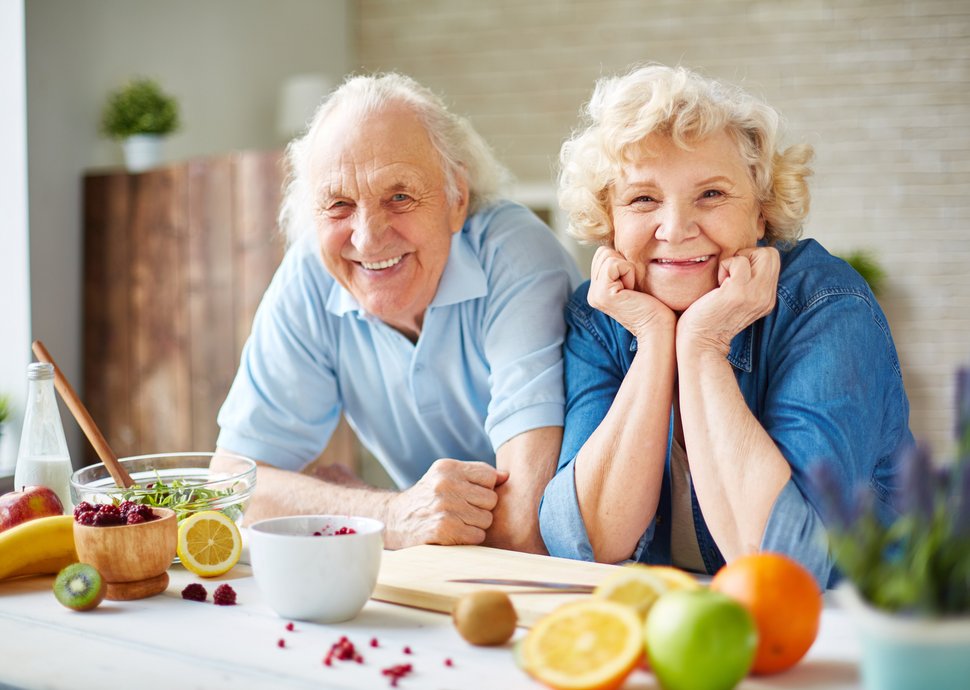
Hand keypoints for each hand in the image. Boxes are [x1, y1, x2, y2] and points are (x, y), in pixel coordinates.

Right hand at [383, 459, 508, 548]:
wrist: (394, 521)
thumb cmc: (427, 499)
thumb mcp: (445, 478)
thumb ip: (475, 474)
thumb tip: (506, 476)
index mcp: (447, 468)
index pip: (489, 476)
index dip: (484, 488)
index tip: (469, 495)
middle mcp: (445, 484)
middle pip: (491, 499)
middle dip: (481, 508)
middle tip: (462, 511)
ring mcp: (444, 507)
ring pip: (486, 519)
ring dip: (475, 525)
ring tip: (456, 522)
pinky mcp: (443, 529)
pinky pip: (477, 535)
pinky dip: (469, 538)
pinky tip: (453, 533)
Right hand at [587, 246, 674, 338]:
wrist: (659, 328)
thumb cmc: (654, 305)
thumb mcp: (633, 281)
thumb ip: (621, 267)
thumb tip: (620, 247)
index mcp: (597, 289)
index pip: (603, 254)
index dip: (623, 262)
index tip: (633, 285)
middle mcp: (592, 293)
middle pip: (603, 252)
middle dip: (623, 263)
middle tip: (633, 287)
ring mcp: (595, 294)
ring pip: (607, 255)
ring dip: (627, 268)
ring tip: (633, 290)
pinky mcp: (602, 294)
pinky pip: (614, 264)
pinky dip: (629, 272)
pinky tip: (633, 290)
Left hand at [678, 247, 779, 354]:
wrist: (700, 342)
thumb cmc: (710, 318)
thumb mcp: (737, 299)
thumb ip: (747, 282)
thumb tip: (743, 256)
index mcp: (767, 298)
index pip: (772, 261)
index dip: (752, 259)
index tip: (735, 275)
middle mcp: (766, 297)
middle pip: (771, 254)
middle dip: (748, 255)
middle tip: (731, 273)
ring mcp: (755, 294)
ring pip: (761, 253)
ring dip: (736, 260)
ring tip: (724, 281)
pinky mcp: (739, 292)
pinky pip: (739, 261)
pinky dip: (725, 265)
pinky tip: (718, 285)